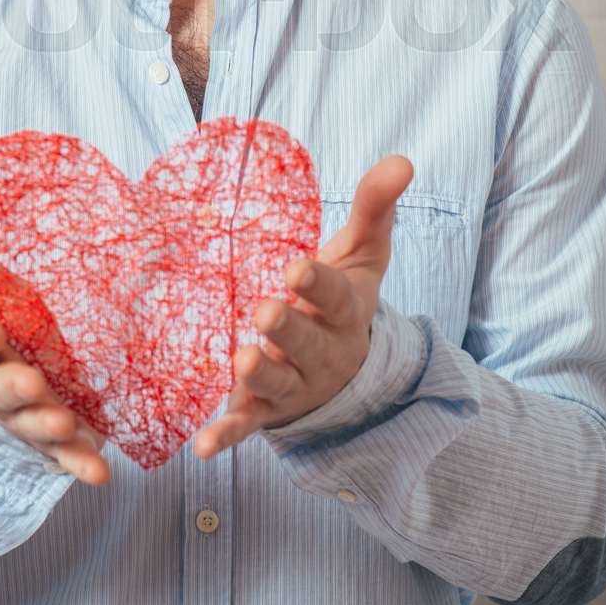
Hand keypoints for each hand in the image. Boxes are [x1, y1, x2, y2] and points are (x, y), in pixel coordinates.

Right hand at [0, 204, 109, 485]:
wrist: (18, 376)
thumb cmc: (1, 322)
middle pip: (2, 390)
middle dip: (15, 387)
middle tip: (31, 382)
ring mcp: (27, 418)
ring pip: (34, 425)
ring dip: (48, 426)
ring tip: (65, 424)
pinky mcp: (57, 441)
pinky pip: (68, 457)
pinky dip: (81, 466)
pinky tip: (101, 475)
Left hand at [193, 155, 413, 458]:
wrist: (341, 370)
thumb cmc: (341, 298)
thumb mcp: (362, 253)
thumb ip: (374, 207)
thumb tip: (402, 160)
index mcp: (343, 311)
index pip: (335, 295)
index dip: (317, 284)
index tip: (295, 267)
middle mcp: (321, 352)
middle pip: (305, 343)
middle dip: (286, 329)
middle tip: (265, 312)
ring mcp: (293, 385)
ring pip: (276, 384)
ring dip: (259, 376)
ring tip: (240, 361)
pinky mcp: (264, 412)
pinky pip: (246, 425)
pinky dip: (226, 436)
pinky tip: (203, 445)